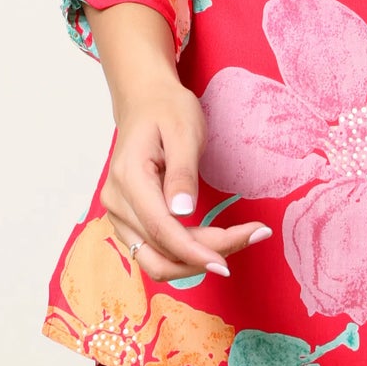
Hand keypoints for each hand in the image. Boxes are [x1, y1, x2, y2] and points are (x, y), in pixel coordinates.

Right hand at [101, 78, 270, 283]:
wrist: (145, 100)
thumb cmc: (167, 109)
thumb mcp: (184, 131)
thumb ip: (183, 173)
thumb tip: (183, 213)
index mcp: (129, 179)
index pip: (161, 230)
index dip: (195, 252)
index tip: (227, 264)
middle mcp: (116, 202)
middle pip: (161, 251)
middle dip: (204, 256)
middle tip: (250, 238)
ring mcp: (118, 214)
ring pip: (156, 260)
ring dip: (195, 260)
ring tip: (236, 241)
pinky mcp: (128, 219)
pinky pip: (154, 250)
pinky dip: (184, 253)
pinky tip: (212, 242)